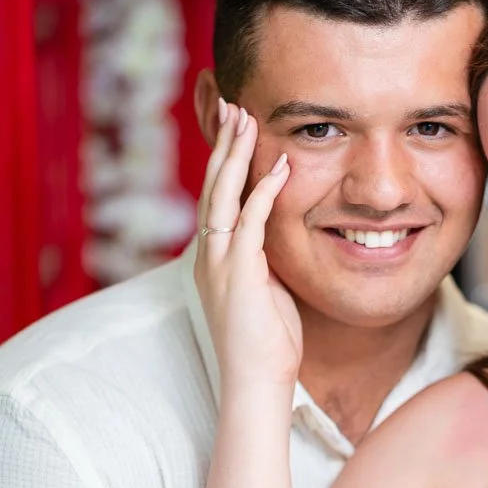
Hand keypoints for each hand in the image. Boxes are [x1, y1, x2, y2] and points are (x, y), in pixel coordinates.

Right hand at [195, 99, 300, 391]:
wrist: (256, 382)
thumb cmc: (266, 345)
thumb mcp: (265, 292)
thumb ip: (264, 261)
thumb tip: (275, 240)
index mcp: (214, 258)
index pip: (215, 197)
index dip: (222, 160)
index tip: (232, 127)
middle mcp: (209, 256)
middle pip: (211, 186)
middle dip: (222, 144)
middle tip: (231, 104)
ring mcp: (220, 264)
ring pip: (222, 196)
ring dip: (235, 155)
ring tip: (245, 119)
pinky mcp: (239, 275)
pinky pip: (249, 223)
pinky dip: (263, 192)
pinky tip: (278, 167)